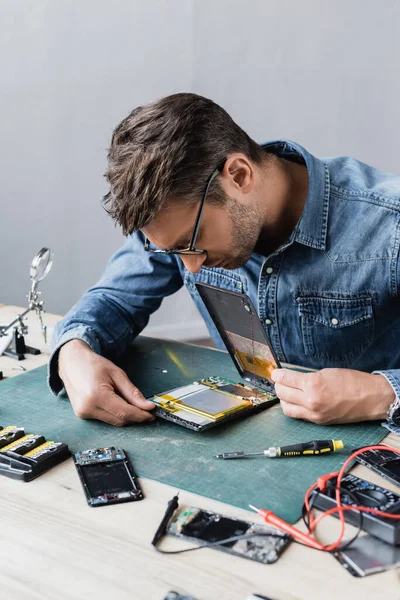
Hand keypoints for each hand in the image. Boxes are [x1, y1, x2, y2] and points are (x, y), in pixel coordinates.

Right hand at [58, 340, 154, 425]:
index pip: (124, 413)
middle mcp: (88, 408)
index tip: (153, 414)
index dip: (141, 415)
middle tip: (148, 410)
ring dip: (126, 417)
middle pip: (120, 420)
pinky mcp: (82, 415)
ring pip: (113, 422)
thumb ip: (133, 393)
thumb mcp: (117, 374)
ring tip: (135, 406)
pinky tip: (120, 404)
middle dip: (136, 417)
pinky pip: (105, 419)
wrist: (71, 362)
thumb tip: (148, 407)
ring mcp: (83, 413)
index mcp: (97, 396)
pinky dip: (116, 414)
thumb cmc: (94, 364)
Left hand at [270, 367, 394, 424]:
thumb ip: (306, 377)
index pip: (285, 380)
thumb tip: (291, 378)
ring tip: (287, 392)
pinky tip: (296, 401)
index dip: (277, 375)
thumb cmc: (351, 381)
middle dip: (278, 386)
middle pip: (282, 394)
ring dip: (283, 399)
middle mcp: (311, 401)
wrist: (369, 398)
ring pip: (286, 408)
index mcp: (312, 385)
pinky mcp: (318, 421)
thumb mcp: (325, 372)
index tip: (275, 373)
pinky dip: (293, 408)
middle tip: (280, 381)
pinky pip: (298, 415)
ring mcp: (314, 414)